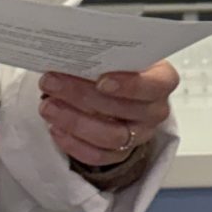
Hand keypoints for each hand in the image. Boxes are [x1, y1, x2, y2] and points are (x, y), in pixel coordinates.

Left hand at [39, 61, 177, 175]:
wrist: (118, 89)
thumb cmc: (118, 68)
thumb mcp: (118, 55)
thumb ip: (104, 56)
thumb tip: (72, 55)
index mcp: (162, 80)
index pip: (155, 86)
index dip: (130, 85)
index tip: (101, 80)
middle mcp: (155, 110)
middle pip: (126, 110)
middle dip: (83, 96)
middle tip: (53, 83)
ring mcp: (139, 134)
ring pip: (110, 136)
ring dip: (74, 121)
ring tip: (48, 106)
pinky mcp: (121, 153)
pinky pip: (98, 156)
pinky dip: (73, 143)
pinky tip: (56, 127)